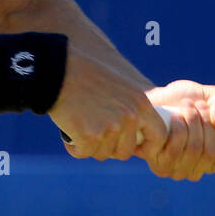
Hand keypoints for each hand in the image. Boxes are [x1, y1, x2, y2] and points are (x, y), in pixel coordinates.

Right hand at [48, 50, 169, 161]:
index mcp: (142, 101)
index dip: (145, 144)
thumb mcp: (121, 71)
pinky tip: (69, 126)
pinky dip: (74, 144)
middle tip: (94, 127)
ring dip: (90, 144)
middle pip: (125, 151)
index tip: (130, 143)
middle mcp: (131, 116)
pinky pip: (83, 152)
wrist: (56, 63)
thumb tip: (151, 108)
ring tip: (79, 121)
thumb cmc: (85, 62)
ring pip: (103, 153)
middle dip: (110, 145)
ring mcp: (111, 128)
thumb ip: (137, 94)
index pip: (159, 136)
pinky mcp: (90, 136)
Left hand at [140, 79, 214, 179]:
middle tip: (198, 105)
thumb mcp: (211, 96)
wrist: (153, 98)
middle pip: (212, 152)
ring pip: (195, 149)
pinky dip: (178, 125)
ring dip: (193, 120)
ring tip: (186, 105)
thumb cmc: (184, 100)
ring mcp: (178, 169)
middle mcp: (198, 169)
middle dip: (207, 121)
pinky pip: (176, 148)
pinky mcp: (159, 163)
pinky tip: (174, 116)